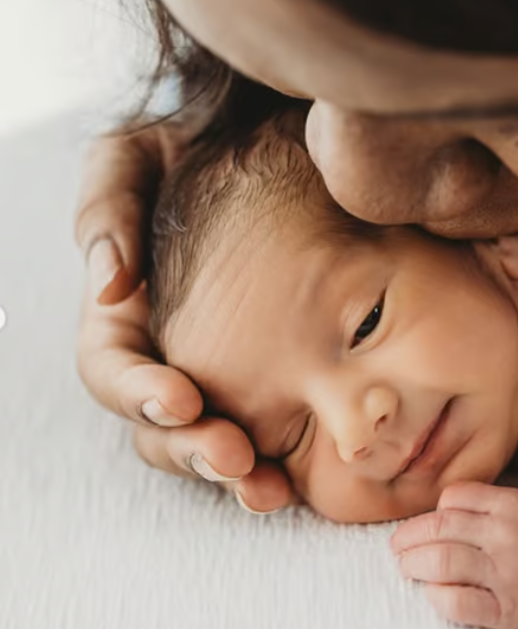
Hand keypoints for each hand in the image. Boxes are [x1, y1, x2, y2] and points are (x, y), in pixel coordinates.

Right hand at [74, 122, 294, 510]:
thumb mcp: (132, 157)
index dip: (139, 393)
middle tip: (234, 458)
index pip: (111, 371)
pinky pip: (263, 430)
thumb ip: (108, 208)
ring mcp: (212, 370)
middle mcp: (161, 354)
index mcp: (121, 315)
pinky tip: (299, 478)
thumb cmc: (188, 143)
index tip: (181, 397)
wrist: (262, 139)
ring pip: (207, 441)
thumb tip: (110, 286)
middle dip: (192, 448)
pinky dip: (276, 459)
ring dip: (233, 471)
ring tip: (269, 488)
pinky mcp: (262, 378)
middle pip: (160, 426)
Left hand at [391, 481, 517, 628]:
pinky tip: (434, 594)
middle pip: (439, 528)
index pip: (452, 498)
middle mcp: (509, 536)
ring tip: (407, 568)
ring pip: (442, 563)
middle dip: (408, 539)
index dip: (433, 512)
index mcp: (512, 505)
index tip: (426, 526)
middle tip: (397, 548)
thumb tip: (430, 509)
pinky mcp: (509, 611)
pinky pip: (457, 604)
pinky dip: (437, 598)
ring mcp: (509, 575)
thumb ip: (484, 503)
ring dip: (414, 566)